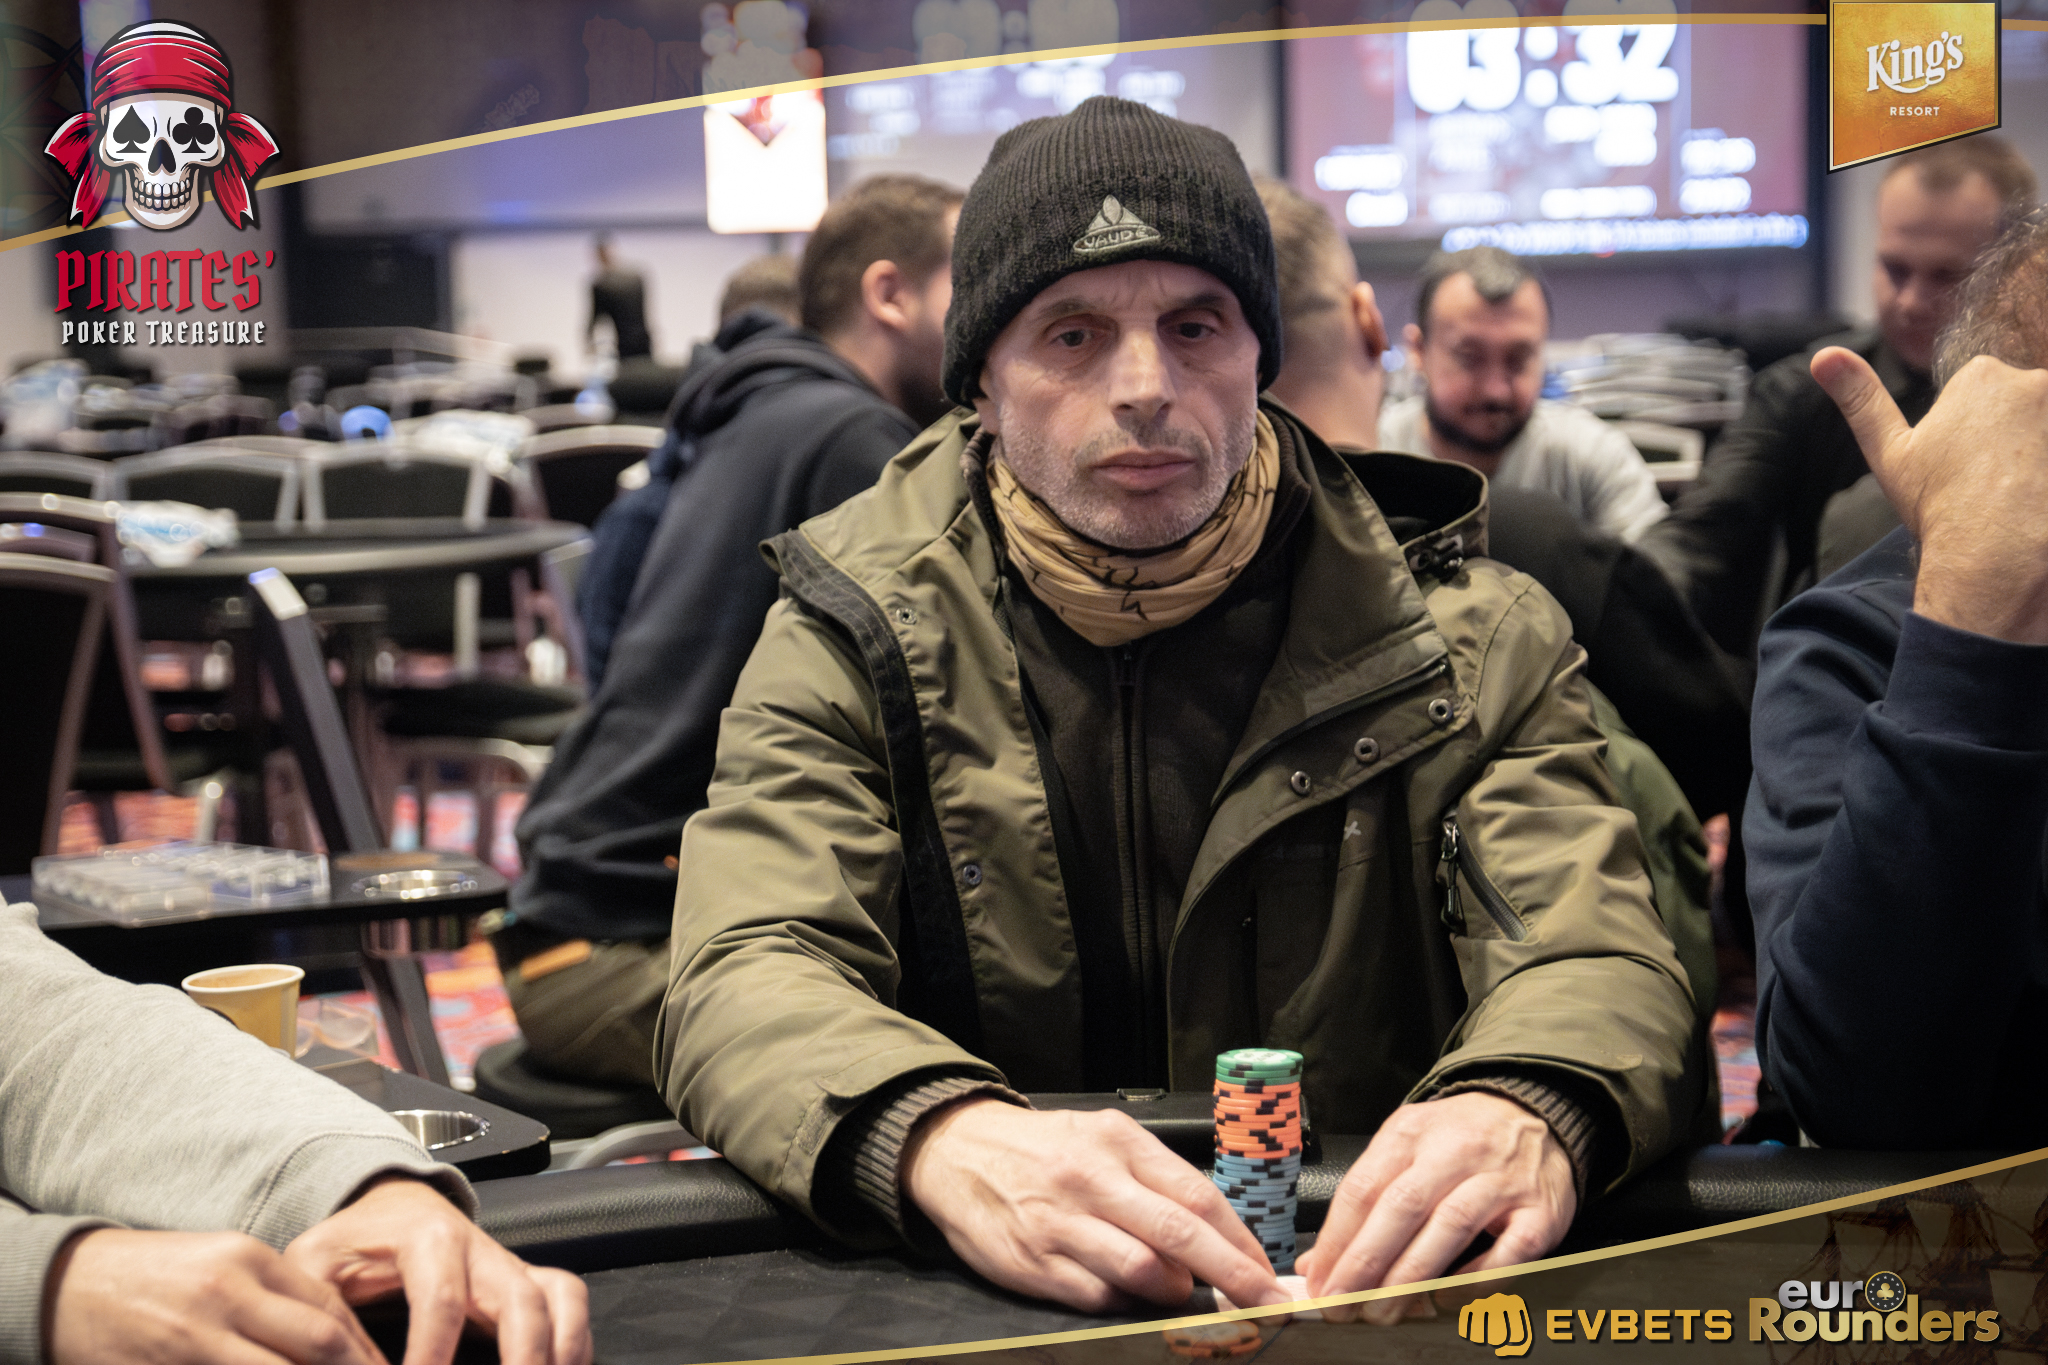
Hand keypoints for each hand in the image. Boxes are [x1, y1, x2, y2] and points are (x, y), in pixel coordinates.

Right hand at [46, 1227, 387, 1364]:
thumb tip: (336, 1337)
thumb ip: (276, 1296)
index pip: (331, 1309)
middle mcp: (229, 1293)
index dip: (366, 1349)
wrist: (70, 1284)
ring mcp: (197, 1335)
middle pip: (320, 1342)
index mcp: (250, 1260)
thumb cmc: (156, 1276)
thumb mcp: (223, 1266)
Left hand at [284, 1177, 589, 1364]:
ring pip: (557, 1298)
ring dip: (562, 1349)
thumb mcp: (314, 1265)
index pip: (441, 1302)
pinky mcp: (527, 1278)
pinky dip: (577, 1339)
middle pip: (520, 1300)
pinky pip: (569, 1300)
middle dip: (522, 1356)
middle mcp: (482, 1249)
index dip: (432, 1355)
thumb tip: (333, 1363)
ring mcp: (510, 1263)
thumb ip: (321, 1316)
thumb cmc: (350, 1243)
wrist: (388, 1207)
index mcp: (428, 1240)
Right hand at [901, 1098, 1290, 1313]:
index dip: (1240, 1241)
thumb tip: (1215, 1234)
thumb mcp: (1103, 1137)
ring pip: (1142, 1272)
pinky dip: (1126, 1303)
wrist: (956, 1150)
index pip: (1196, 1196)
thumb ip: (1155, 1180)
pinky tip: (1132, 1296)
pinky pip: (1098, 1297)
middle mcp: (1092, 1181)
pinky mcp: (1034, 1263)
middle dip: (1233, 1276)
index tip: (1267, 1271)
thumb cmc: (1042, 1148)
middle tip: (1267, 1303)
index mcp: (1118, 1143)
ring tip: (1182, 1292)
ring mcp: (1061, 1225)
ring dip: (1176, 1293)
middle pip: (1179, 1236)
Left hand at [1295, 1094, 1572, 1323]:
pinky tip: (1447, 1299)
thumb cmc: (1457, 1139)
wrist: (1530, 1114)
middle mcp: (1455, 1151)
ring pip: (1449, 1228)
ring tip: (1382, 1312)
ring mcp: (1501, 1180)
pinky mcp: (1540, 1211)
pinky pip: (1509, 1251)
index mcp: (1411, 1133)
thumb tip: (1319, 1261)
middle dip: (1365, 1263)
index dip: (1336, 1239)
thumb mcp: (1404, 1148)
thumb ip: (1365, 1199)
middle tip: (1340, 1304)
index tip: (1318, 1280)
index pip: (1364, 1187)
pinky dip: (1476, 1279)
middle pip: (1402, 1207)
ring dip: (1410, 1278)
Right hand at [1812, 347, 2047, 642]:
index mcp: (1981, 376)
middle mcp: (2032, 381)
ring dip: (2038, 460)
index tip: (1964, 471)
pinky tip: (2038, 498)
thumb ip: (1861, 399)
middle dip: (2015, 444)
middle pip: (2026, 410)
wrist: (1994, 555)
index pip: (1985, 396)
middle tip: (1996, 489)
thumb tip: (1823, 355)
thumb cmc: (1938, 506)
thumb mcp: (1890, 452)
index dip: (1972, 438)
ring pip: (2046, 434)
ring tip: (2025, 499)